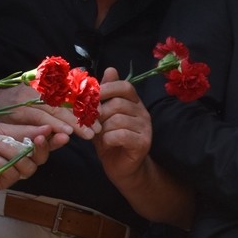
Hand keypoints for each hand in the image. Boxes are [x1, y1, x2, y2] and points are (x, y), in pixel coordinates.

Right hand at [0, 84, 94, 140]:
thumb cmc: (16, 103)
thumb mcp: (39, 91)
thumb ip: (61, 85)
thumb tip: (83, 71)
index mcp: (45, 81)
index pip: (70, 90)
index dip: (87, 102)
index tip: (101, 112)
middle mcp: (37, 87)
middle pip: (66, 101)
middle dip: (84, 115)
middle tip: (99, 127)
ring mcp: (28, 98)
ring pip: (56, 110)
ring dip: (74, 124)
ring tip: (90, 135)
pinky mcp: (20, 110)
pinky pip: (41, 118)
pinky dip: (55, 125)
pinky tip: (68, 133)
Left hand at [0, 122, 69, 185]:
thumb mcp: (3, 128)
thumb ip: (26, 131)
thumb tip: (49, 129)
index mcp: (24, 143)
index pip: (46, 145)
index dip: (56, 142)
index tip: (64, 136)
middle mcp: (21, 158)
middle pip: (41, 159)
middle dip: (39, 149)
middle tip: (36, 140)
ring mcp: (12, 171)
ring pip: (28, 168)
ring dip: (14, 155)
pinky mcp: (2, 181)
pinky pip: (11, 175)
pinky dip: (1, 163)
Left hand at [92, 67, 151, 181]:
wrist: (123, 167)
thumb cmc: (110, 139)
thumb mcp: (103, 115)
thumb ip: (105, 95)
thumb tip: (110, 69)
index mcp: (134, 103)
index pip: (125, 86)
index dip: (107, 89)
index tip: (91, 97)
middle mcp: (143, 113)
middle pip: (118, 103)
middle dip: (100, 113)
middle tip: (91, 122)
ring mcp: (145, 128)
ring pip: (118, 119)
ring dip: (103, 128)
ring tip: (99, 135)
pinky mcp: (143, 143)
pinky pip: (121, 134)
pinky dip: (108, 139)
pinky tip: (107, 143)